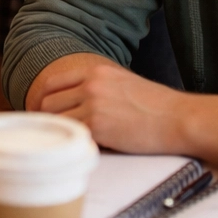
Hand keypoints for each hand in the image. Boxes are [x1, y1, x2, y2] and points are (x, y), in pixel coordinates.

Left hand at [26, 52, 217, 169]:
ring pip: (55, 120)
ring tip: (69, 142)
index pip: (49, 81)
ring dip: (59, 133)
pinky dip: (73, 144)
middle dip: (45, 119)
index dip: (39, 99)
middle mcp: (90, 83)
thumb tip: (67, 101)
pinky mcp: (98, 125)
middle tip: (49, 134)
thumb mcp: (121, 82)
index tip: (37, 114)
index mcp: (94, 69)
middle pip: (46, 102)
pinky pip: (71, 136)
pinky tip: (83, 148)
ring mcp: (93, 103)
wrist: (180, 119)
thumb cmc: (155, 106)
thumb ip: (94, 87)